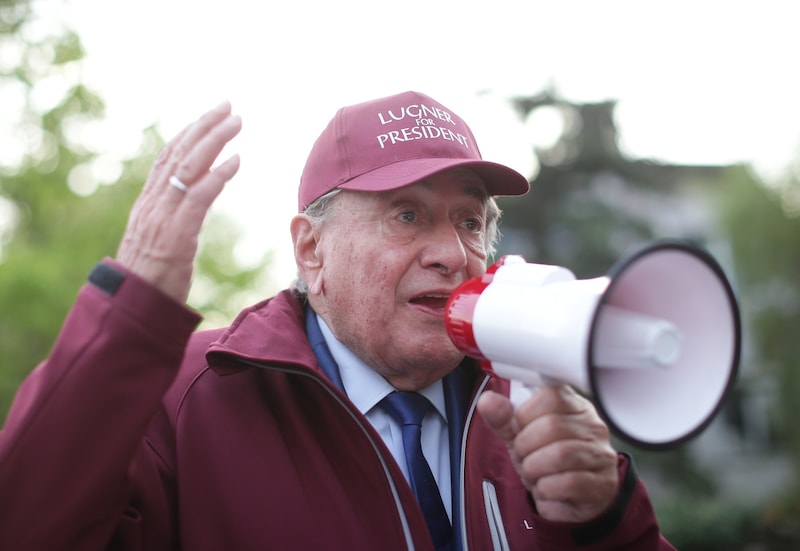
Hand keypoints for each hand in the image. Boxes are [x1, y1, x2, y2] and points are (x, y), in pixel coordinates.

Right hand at [116, 101, 241, 301]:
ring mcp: (163, 217)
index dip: (188, 134)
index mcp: (148, 204)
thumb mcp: (158, 242)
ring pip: (189, 167)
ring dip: (214, 140)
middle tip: (228, 107)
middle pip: (179, 153)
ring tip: (236, 122)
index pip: (167, 158)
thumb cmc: (150, 281)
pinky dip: (218, 175)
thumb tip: (188, 208)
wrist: (133, 308)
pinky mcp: (176, 233)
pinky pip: (199, 196)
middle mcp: (153, 204)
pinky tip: (236, 160)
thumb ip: (171, 221)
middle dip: (204, 126)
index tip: (209, 116)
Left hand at [477, 385, 618, 522]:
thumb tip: (488, 401)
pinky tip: (547, 489)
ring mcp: (601, 455)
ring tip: (533, 474)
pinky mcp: (603, 484)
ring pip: (560, 455)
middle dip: (525, 446)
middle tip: (523, 456)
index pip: (550, 395)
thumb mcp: (520, 436)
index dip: (525, 415)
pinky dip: (546, 489)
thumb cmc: (546, 461)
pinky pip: (568, 483)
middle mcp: (592, 426)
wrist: (569, 499)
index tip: (519, 428)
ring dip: (534, 469)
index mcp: (573, 406)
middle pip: (552, 426)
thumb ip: (503, 418)